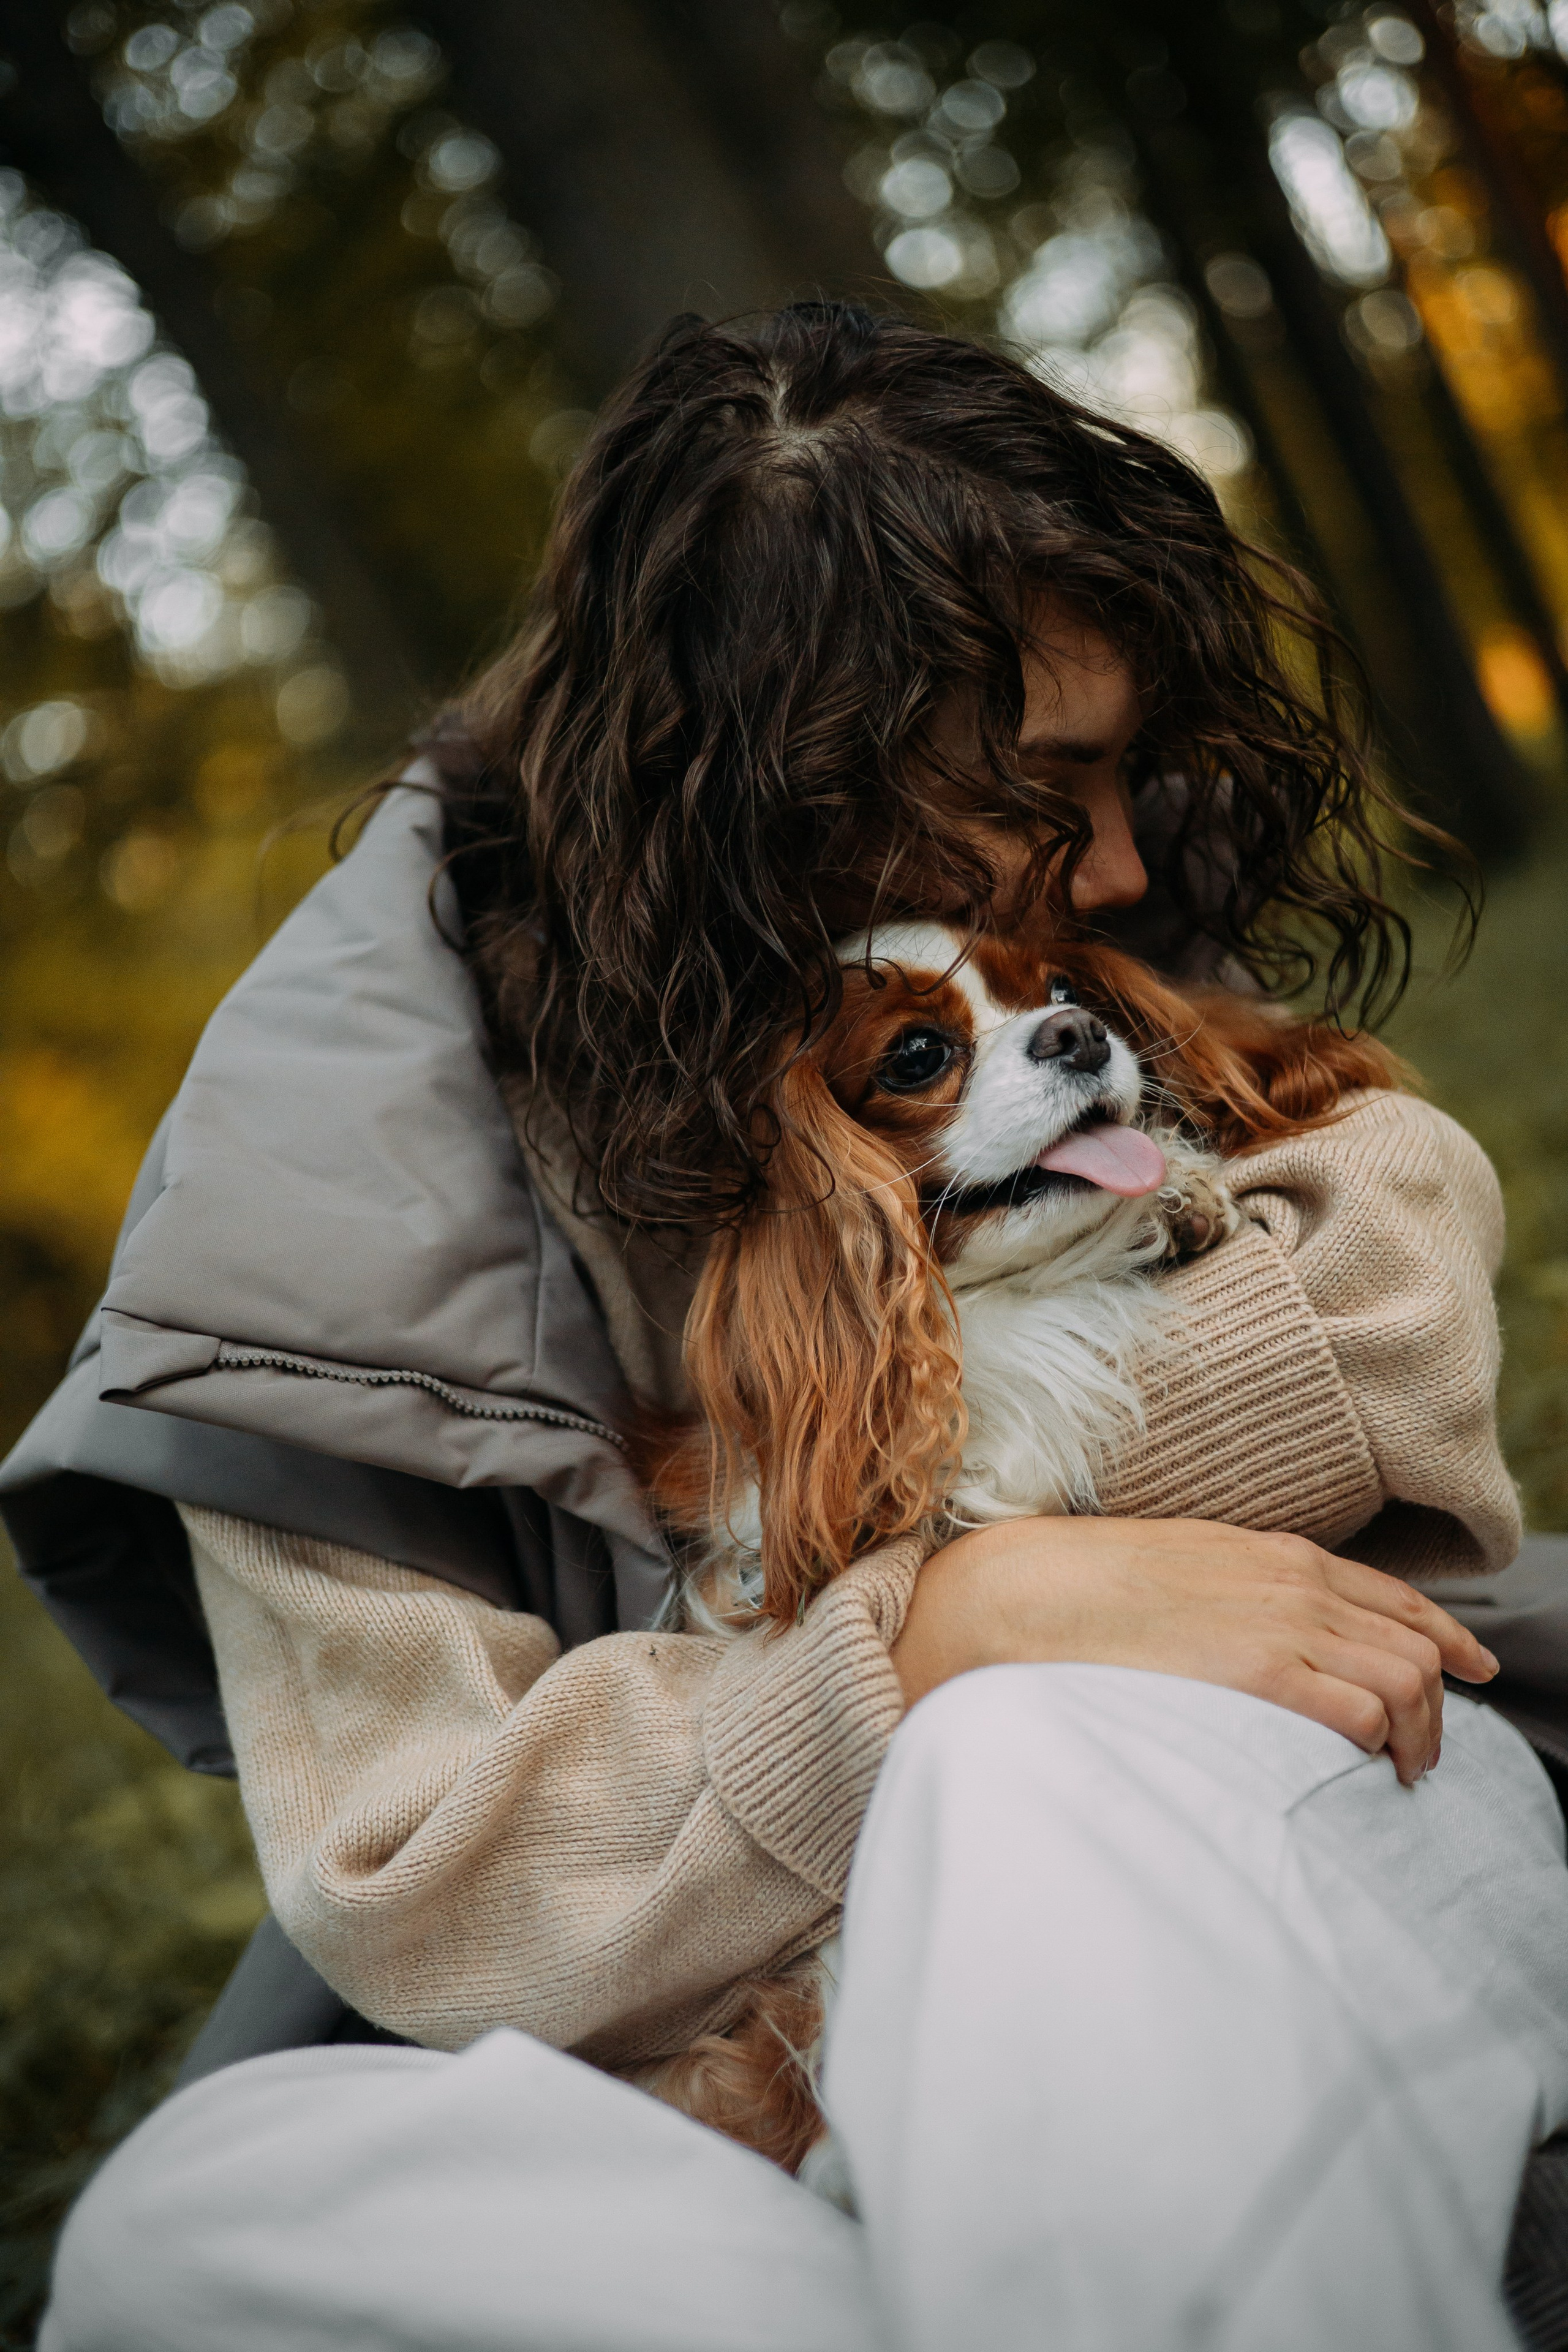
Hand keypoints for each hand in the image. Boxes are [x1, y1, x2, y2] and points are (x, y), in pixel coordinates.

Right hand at [890, 1517, 1499, 1785]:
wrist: (1022, 1591)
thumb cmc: (1087, 1591)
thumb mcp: (1184, 1572)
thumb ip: (1241, 1595)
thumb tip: (1271, 1636)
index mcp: (1276, 1555)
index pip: (1396, 1597)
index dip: (1447, 1637)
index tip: (1471, 1669)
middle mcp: (1293, 1582)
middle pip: (1415, 1645)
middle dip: (1438, 1705)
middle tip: (1420, 1756)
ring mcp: (1279, 1623)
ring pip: (1406, 1680)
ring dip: (1419, 1734)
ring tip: (1398, 1774)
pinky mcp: (1257, 1670)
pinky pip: (1361, 1709)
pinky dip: (1380, 1742)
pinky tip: (1362, 1768)